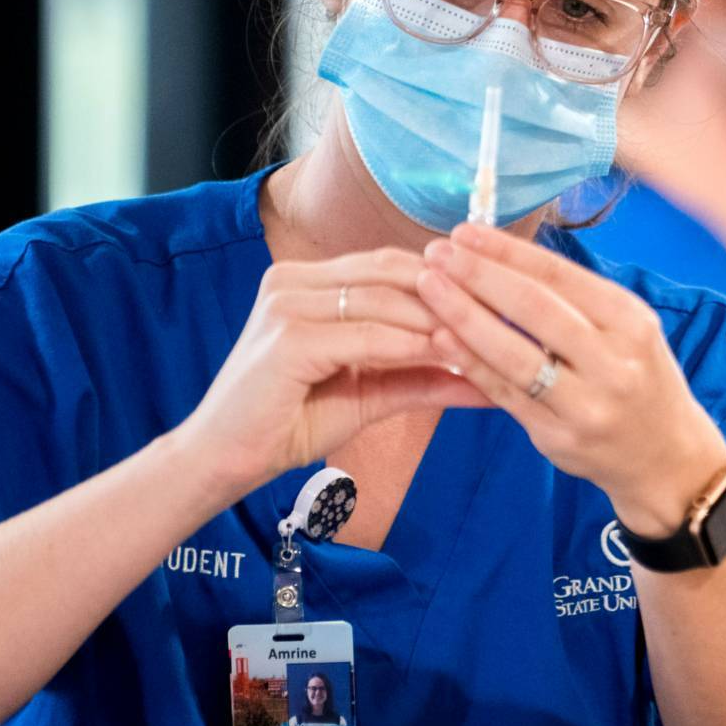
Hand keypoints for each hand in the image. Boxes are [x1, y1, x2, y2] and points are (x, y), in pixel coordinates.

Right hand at [177, 248, 482, 494]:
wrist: (223, 460)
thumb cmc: (290, 424)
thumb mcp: (368, 394)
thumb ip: (420, 377)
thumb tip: (484, 378)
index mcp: (308, 281)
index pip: (390, 265)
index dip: (446, 279)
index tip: (497, 301)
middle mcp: (293, 280)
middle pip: (390, 271)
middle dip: (449, 291)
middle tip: (502, 312)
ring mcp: (286, 304)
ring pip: (382, 299)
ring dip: (437, 318)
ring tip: (484, 337)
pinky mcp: (286, 338)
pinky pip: (364, 335)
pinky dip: (409, 345)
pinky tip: (446, 356)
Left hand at [414, 221, 725, 531]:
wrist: (666, 457)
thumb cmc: (638, 378)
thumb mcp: (628, 330)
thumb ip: (576, 300)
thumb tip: (504, 256)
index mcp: (630, 321)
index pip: (559, 275)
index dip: (507, 251)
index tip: (463, 232)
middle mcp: (613, 361)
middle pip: (535, 309)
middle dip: (479, 276)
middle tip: (436, 252)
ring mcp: (587, 404)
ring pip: (515, 354)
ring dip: (465, 316)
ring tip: (428, 288)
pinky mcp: (560, 437)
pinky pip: (506, 394)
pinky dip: (471, 364)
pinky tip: (441, 339)